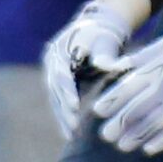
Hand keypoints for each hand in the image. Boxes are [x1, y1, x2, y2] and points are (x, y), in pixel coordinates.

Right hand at [42, 0, 142, 131]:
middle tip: (72, 126)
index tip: (75, 106)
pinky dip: (63, 114)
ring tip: (70, 134)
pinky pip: (58, 100)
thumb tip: (111, 65)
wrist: (96, 27)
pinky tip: (69, 131)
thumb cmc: (103, 34)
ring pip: (54, 97)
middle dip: (63, 109)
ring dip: (61, 116)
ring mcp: (52, 72)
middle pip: (55, 89)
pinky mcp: (59, 82)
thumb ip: (106, 55)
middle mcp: (51, 63)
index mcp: (59, 52)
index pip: (61, 74)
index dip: (67, 91)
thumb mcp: (104, 41)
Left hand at [92, 18, 162, 154]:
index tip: (98, 111)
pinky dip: (162, 141)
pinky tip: (148, 149)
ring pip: (155, 124)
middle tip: (105, 135)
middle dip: (119, 124)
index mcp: (157, 68)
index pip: (127, 89)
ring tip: (121, 145)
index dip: (111, 102)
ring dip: (136, 136)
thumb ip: (139, 58)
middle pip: (137, 110)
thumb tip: (112, 66)